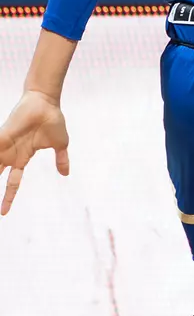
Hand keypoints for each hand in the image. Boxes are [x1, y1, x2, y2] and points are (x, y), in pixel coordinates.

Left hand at [0, 90, 70, 215]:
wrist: (47, 103)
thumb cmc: (53, 120)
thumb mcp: (60, 144)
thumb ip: (61, 159)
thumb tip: (65, 174)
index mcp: (23, 158)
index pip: (13, 182)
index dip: (8, 196)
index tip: (4, 212)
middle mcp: (11, 154)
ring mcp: (4, 146)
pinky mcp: (2, 137)